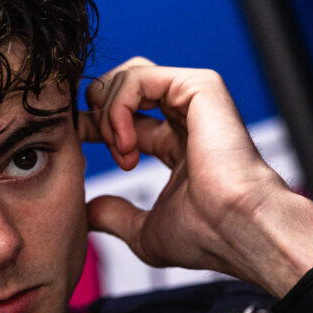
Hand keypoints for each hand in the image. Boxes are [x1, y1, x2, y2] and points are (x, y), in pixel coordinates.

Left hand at [80, 58, 312, 295]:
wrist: (238, 231)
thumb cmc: (206, 237)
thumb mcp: (144, 231)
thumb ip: (116, 217)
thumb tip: (89, 213)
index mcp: (177, 146)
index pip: (125, 118)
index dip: (93, 125)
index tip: (74, 143)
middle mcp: (187, 119)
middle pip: (123, 86)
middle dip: (96, 109)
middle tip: (91, 142)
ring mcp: (195, 100)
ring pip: (128, 76)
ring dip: (109, 112)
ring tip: (120, 149)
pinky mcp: (201, 87)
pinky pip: (139, 76)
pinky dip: (120, 105)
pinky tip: (126, 141)